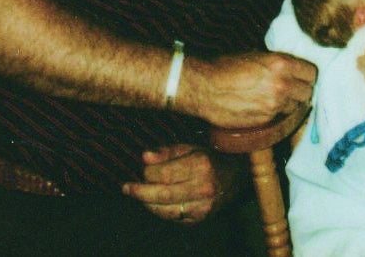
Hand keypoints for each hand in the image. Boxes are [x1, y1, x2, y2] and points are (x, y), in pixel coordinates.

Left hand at [122, 144, 243, 223]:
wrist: (237, 176)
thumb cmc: (211, 157)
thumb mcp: (191, 147)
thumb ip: (167, 152)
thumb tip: (144, 157)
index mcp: (201, 165)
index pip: (164, 174)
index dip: (148, 172)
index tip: (143, 168)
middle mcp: (203, 187)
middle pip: (163, 194)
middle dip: (140, 192)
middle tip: (126, 188)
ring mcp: (203, 205)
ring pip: (166, 210)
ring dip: (148, 203)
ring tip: (139, 195)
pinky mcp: (201, 217)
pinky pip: (174, 218)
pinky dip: (160, 211)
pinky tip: (154, 203)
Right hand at [191, 51, 315, 127]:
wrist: (204, 87)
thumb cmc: (226, 67)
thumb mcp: (256, 55)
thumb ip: (277, 63)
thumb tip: (293, 68)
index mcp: (281, 64)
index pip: (311, 73)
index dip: (306, 76)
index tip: (302, 77)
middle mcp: (282, 85)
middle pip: (307, 92)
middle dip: (301, 91)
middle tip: (292, 90)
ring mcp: (274, 105)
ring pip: (296, 107)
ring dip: (290, 104)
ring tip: (277, 99)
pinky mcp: (265, 120)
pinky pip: (281, 118)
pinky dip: (277, 114)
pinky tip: (265, 107)